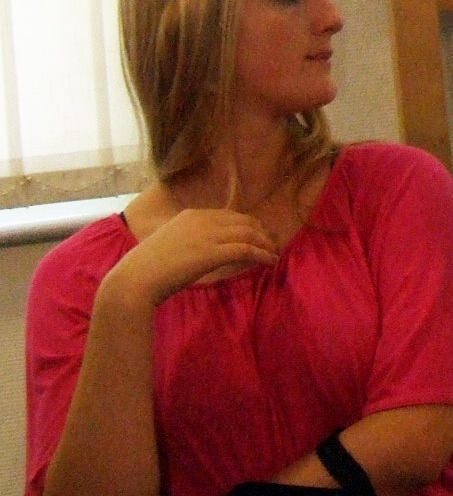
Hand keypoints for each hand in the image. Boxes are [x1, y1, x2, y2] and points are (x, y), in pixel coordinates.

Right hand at [102, 209, 276, 306]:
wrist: (135, 280)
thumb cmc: (148, 268)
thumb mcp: (172, 244)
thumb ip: (191, 240)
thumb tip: (206, 251)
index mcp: (192, 215)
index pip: (230, 215)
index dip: (248, 225)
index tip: (258, 235)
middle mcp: (203, 219)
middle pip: (245, 221)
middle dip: (262, 232)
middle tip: (271, 244)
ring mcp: (208, 234)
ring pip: (250, 234)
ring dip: (266, 245)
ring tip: (274, 254)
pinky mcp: (213, 252)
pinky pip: (248, 250)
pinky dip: (263, 255)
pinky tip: (270, 262)